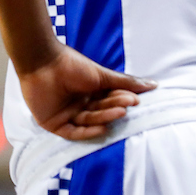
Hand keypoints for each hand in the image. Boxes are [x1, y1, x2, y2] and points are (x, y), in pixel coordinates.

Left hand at [19, 44, 156, 140]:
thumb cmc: (70, 64)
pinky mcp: (53, 124)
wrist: (42, 61)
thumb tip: (154, 85)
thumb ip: (126, 82)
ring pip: (90, 122)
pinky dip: (87, 132)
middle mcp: (78, 105)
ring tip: (119, 112)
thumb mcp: (101, 75)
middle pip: (100, 112)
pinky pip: (73, 133)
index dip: (121, 101)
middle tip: (128, 105)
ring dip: (105, 118)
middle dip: (114, 109)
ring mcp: (66, 115)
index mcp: (88, 93)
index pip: (108, 102)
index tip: (135, 99)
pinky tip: (102, 128)